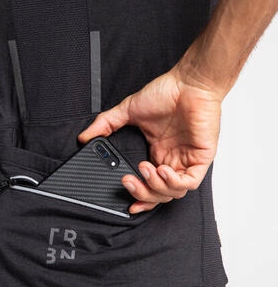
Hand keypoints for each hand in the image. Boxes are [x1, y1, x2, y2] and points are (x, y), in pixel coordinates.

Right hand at [78, 65, 222, 213]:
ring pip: (174, 193)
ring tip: (145, 169)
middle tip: (129, 181)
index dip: (140, 199)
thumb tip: (85, 136)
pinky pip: (190, 182)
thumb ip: (106, 124)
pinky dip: (174, 182)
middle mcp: (172, 161)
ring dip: (156, 187)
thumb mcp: (128, 111)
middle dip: (142, 194)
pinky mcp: (201, 158)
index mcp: (158, 154)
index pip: (151, 187)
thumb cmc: (166, 94)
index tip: (128, 204)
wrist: (188, 82)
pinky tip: (161, 170)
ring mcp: (187, 161)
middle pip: (159, 195)